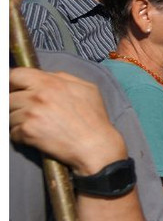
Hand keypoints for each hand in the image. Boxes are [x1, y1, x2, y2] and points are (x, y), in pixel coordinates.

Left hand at [9, 68, 125, 174]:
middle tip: (29, 112)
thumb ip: (63, 78)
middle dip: (16, 105)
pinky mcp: (27, 132)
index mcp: (51, 83)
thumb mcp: (87, 89)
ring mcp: (30, 114)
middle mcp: (38, 96)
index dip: (13, 83)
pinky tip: (36, 136)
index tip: (16, 90)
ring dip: (19, 121)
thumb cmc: (94, 119)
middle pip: (9, 97)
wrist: (95, 146)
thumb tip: (45, 77)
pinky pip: (12, 131)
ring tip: (36, 126)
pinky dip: (21, 135)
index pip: (16, 75)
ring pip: (9, 115)